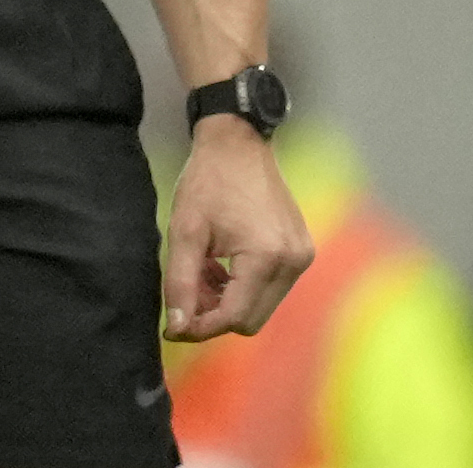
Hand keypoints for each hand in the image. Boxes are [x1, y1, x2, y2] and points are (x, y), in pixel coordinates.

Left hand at [162, 118, 312, 340]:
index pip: (233, 318)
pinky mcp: (301, 251)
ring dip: (228, 302)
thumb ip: (180, 285)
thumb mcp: (185, 233)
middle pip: (250, 320)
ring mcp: (301, 256)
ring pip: (260, 308)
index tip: (171, 324)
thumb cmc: (209, 182)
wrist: (239, 143)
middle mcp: (293, 262)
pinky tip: (222, 266)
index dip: (199, 328)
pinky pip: (270, 289)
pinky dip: (243, 288)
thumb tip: (176, 329)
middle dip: (214, 316)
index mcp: (267, 257)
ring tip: (203, 272)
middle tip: (187, 291)